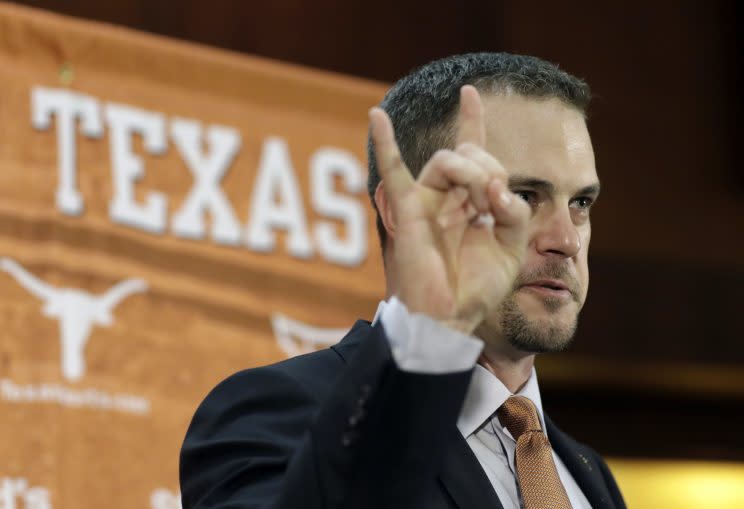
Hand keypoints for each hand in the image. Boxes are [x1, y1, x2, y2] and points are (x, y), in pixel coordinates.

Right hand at [369, 85, 529, 333]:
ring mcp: (427, 200)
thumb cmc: (478, 287)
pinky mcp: (409, 210)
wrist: (452, 316)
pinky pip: (393, 171)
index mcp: (471, 200)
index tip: (470, 92)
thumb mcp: (513, 247)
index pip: (473, 151)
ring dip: (473, 173)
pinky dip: (385, 143)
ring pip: (447, 158)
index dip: (472, 120)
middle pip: (469, 152)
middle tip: (495, 204)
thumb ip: (514, 213)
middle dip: (491, 169)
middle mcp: (448, 195)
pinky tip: (376, 115)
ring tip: (481, 205)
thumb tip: (497, 188)